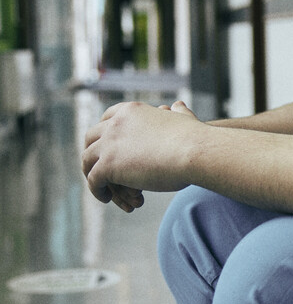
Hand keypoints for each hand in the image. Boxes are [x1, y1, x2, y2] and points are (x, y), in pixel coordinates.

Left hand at [81, 100, 202, 210]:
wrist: (195, 151)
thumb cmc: (195, 139)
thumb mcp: (183, 119)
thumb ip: (178, 113)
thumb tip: (178, 105)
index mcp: (131, 110)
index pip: (107, 117)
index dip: (104, 133)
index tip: (108, 146)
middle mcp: (115, 123)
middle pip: (90, 137)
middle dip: (92, 153)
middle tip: (98, 168)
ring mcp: (109, 144)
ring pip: (87, 159)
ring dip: (91, 173)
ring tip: (102, 187)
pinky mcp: (107, 165)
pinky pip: (93, 179)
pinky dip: (97, 190)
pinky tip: (106, 198)